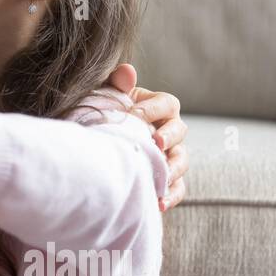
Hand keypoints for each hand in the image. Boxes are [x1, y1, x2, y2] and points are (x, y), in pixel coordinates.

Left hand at [107, 63, 188, 211]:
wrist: (94, 146)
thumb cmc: (101, 115)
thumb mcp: (104, 98)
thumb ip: (115, 84)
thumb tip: (127, 71)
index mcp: (157, 107)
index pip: (168, 104)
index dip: (154, 108)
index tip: (135, 114)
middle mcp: (168, 130)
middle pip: (180, 131)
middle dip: (169, 137)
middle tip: (155, 143)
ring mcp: (170, 155)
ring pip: (181, 160)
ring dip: (173, 169)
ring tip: (160, 177)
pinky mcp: (166, 179)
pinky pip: (177, 188)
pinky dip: (170, 195)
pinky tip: (159, 203)